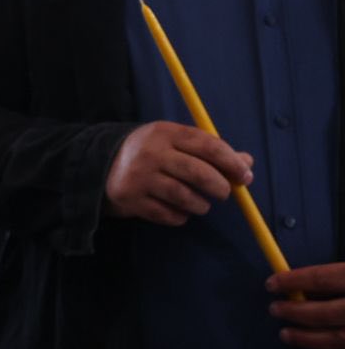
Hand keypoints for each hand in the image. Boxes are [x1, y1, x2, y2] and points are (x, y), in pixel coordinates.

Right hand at [103, 121, 252, 224]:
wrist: (102, 166)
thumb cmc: (151, 154)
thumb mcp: (175, 142)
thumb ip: (210, 151)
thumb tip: (247, 163)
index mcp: (164, 132)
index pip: (207, 145)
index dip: (231, 162)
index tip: (245, 176)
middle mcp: (151, 153)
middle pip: (198, 173)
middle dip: (220, 187)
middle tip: (224, 193)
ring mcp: (139, 177)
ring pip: (185, 197)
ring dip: (200, 205)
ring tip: (200, 204)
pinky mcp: (132, 199)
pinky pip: (168, 215)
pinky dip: (180, 216)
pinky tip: (178, 210)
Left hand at [269, 263, 344, 348]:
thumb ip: (337, 277)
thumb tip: (303, 287)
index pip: (321, 278)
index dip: (292, 280)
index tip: (271, 284)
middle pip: (326, 312)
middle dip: (295, 312)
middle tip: (274, 310)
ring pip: (336, 338)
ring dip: (307, 338)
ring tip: (285, 335)